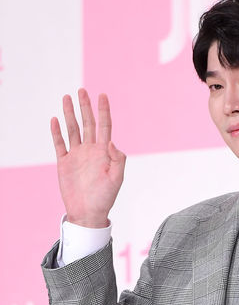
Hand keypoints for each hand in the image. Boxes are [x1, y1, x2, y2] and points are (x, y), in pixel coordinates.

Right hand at [50, 88, 125, 226]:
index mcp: (104, 153)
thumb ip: (117, 160)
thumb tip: (112, 142)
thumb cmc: (105, 198)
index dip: (103, 111)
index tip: (102, 95)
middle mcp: (90, 150)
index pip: (105, 126)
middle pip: (87, 123)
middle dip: (85, 107)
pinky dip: (57, 132)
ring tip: (66, 98)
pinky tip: (55, 119)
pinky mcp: (64, 162)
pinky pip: (60, 143)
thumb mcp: (116, 179)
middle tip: (81, 90)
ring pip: (72, 129)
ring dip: (70, 114)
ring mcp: (77, 155)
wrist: (88, 213)